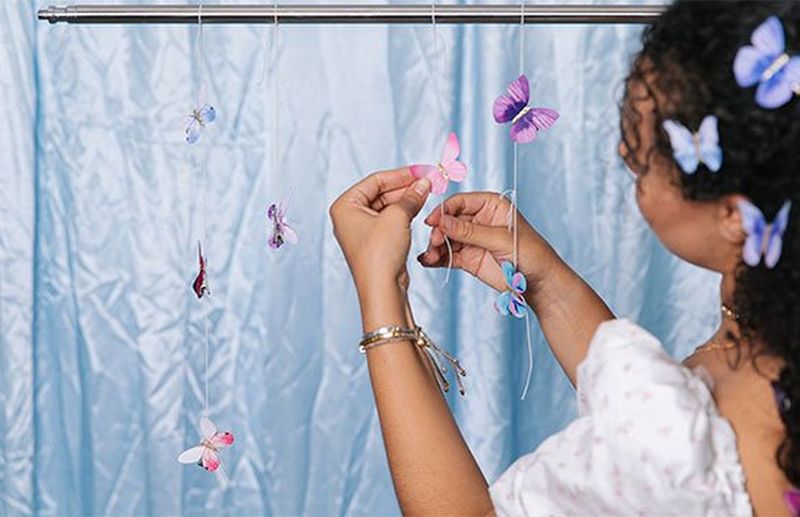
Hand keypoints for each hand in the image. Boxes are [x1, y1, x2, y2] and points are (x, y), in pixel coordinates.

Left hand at [330, 167, 431, 301]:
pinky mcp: (374, 242)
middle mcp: (349, 216)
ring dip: (406, 199)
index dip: (401, 174)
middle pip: (380, 192)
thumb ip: (411, 196)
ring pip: (386, 206)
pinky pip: (389, 219)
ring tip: (427, 192)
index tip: (421, 170)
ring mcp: (361, 230)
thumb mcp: (397, 217)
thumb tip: (424, 183)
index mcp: (344, 206)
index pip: (375, 180)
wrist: (382, 289)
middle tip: (428, 181)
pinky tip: (419, 207)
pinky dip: (404, 212)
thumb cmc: (380, 254)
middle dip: (405, 186)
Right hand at [418, 192, 557, 293]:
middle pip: (449, 220)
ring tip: (430, 257)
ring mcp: (472, 239)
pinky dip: (437, 258)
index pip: (460, 202)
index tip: (432, 222)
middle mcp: (478, 220)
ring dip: (435, 247)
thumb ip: (469, 231)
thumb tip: (442, 220)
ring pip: (446, 239)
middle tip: (434, 244)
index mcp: (490, 205)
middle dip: (438, 232)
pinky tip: (428, 261)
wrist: (539, 283)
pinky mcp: (468, 258)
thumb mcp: (500, 239)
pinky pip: (448, 255)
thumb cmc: (531, 253)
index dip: (444, 211)